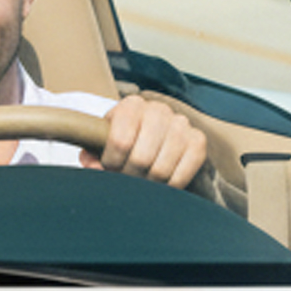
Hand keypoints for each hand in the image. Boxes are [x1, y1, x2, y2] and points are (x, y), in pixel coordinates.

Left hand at [86, 95, 206, 190]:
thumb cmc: (123, 137)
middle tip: (125, 178)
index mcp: (132, 105)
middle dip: (129, 175)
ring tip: (140, 180)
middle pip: (141, 158)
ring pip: (161, 170)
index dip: (111, 162)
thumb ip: (92, 153)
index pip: (120, 141)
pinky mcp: (198, 141)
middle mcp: (159, 110)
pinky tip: (159, 182)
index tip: (109, 166)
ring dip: (147, 183)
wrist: (150, 131)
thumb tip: (92, 167)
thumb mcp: (103, 140)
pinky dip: (167, 186)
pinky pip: (181, 175)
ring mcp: (181, 124)